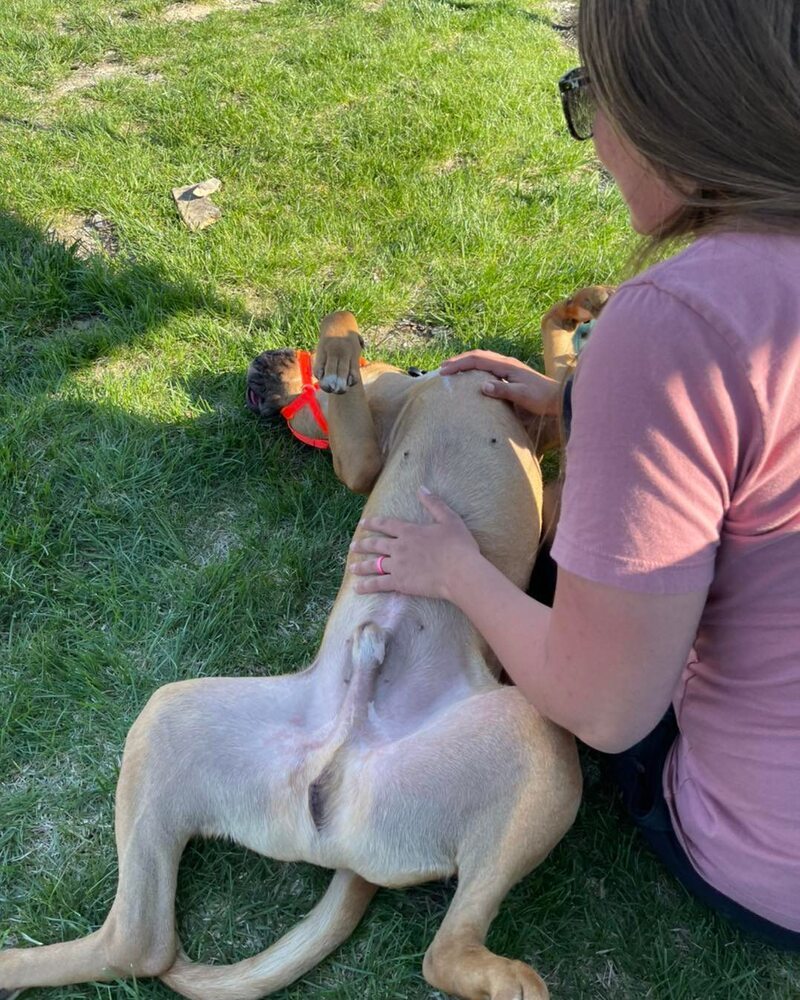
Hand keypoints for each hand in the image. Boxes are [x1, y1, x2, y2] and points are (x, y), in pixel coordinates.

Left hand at [349, 489, 479, 599]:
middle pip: (375, 545)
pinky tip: (357, 588)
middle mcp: (399, 547)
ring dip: (361, 566)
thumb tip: (422, 488)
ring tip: (352, 567)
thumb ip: (434, 503)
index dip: (373, 523)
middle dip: (363, 545)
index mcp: (410, 531)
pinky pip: (378, 584)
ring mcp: (397, 565)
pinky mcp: (400, 583)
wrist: (460, 572)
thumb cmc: (458, 546)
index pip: (386, 524)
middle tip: (353, 546)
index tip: (363, 523)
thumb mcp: (450, 519)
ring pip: (374, 565)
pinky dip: (366, 586)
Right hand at [439, 350, 559, 415]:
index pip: (477, 359)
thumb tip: (482, 386)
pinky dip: (475, 367)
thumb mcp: (522, 395)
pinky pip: (488, 365)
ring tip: (453, 369)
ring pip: (483, 358)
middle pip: (478, 355)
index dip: (459, 363)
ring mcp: (508, 366)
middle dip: (459, 360)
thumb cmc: (541, 398)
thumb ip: (502, 390)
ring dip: (466, 362)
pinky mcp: (510, 372)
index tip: (444, 370)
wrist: (557, 398)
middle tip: (442, 368)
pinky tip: (471, 375)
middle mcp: (506, 362)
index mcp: (506, 365)